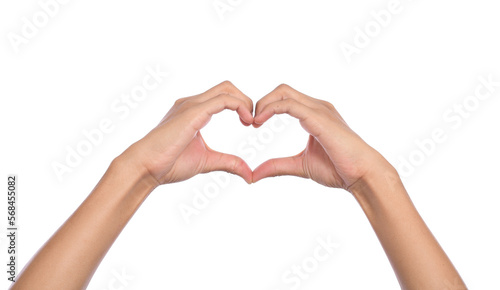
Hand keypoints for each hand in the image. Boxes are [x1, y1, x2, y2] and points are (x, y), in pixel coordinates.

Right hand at [122, 81, 253, 184]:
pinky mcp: (193, 112)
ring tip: (251, 121)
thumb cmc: (169, 164)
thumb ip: (228, 163)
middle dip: (246, 100)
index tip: (250, 124)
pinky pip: (223, 100)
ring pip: (227, 89)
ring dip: (245, 102)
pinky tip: (246, 121)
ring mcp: (192, 105)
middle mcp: (192, 103)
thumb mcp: (207, 161)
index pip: (223, 96)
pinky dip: (239, 106)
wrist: (146, 167)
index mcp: (194, 111)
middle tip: (253, 122)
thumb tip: (249, 174)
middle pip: (227, 87)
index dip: (241, 105)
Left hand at [252, 84, 392, 189]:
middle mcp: (316, 107)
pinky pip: (289, 105)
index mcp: (313, 114)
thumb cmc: (338, 169)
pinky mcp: (319, 118)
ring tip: (253, 122)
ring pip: (283, 93)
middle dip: (261, 101)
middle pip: (282, 90)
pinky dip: (271, 109)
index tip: (253, 124)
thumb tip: (254, 175)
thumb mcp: (299, 166)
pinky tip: (261, 121)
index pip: (284, 98)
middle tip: (250, 122)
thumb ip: (277, 166)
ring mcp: (319, 110)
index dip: (265, 106)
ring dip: (263, 104)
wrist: (362, 174)